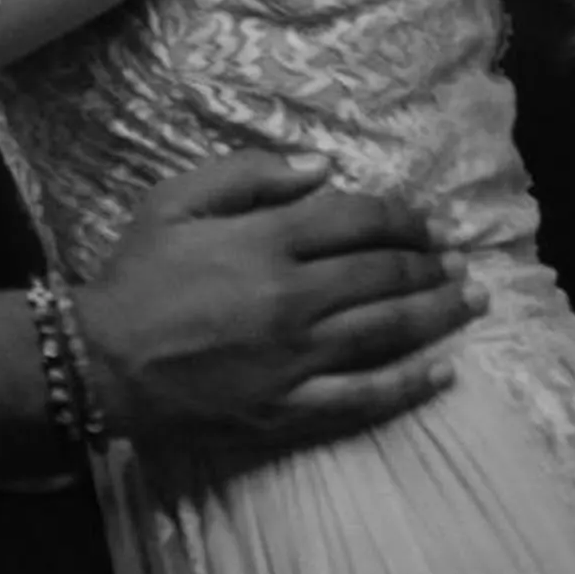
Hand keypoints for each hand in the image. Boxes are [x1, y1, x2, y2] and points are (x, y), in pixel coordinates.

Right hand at [76, 151, 478, 451]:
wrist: (103, 359)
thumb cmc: (137, 275)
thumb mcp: (171, 202)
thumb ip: (245, 175)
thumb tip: (321, 167)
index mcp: (263, 242)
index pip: (355, 221)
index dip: (402, 217)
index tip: (428, 220)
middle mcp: (292, 297)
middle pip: (383, 274)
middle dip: (430, 263)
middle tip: (459, 259)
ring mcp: (297, 357)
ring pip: (388, 330)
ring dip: (438, 312)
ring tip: (471, 300)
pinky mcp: (292, 406)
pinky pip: (366, 396)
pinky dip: (410, 384)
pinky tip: (443, 372)